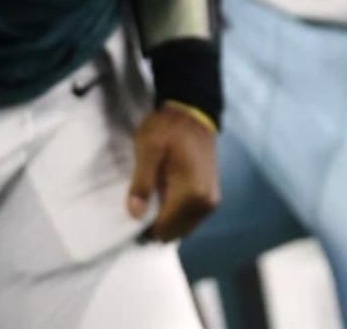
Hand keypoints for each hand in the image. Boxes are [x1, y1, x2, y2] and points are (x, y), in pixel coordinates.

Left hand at [126, 103, 219, 241]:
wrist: (194, 113)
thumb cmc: (169, 128)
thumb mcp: (148, 148)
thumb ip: (142, 182)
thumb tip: (135, 215)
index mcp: (192, 193)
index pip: (163, 229)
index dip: (144, 226)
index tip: (134, 211)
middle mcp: (205, 203)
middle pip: (173, 233)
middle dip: (156, 224)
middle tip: (142, 203)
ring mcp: (211, 201)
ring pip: (182, 228)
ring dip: (166, 220)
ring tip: (153, 198)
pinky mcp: (211, 197)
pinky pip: (190, 219)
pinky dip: (176, 215)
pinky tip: (166, 197)